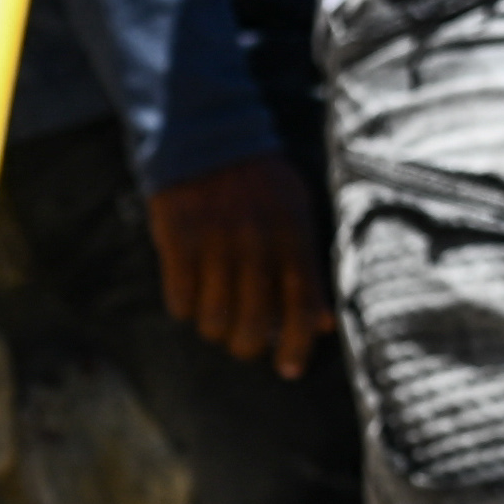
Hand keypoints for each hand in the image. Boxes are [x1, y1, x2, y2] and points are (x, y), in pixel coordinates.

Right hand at [143, 157, 330, 374]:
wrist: (206, 134)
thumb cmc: (259, 184)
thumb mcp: (296, 215)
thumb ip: (310, 268)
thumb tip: (325, 323)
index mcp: (292, 236)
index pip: (301, 306)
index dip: (296, 345)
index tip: (288, 368)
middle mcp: (257, 242)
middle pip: (252, 323)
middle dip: (247, 344)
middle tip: (242, 340)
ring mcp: (216, 241)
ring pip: (213, 318)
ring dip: (213, 328)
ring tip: (214, 318)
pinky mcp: (178, 238)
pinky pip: (179, 298)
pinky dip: (183, 307)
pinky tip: (188, 295)